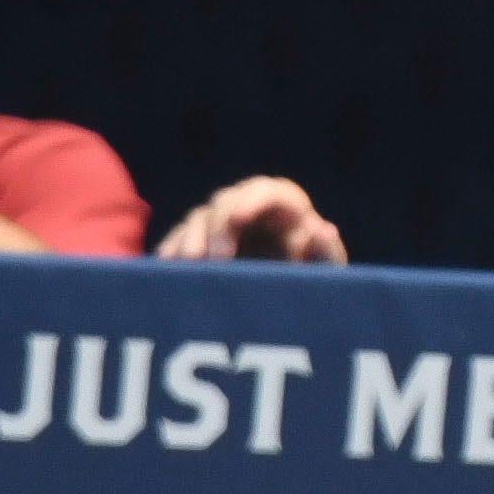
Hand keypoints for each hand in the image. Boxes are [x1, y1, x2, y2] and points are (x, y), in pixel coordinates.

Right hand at [154, 175, 346, 264]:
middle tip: (213, 258)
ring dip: (190, 239)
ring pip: (199, 219)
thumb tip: (324, 229)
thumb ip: (328, 253)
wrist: (290, 301)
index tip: (238, 219)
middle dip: (217, 226)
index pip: (268, 191)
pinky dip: (173, 250)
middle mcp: (251, 208)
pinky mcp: (202, 243)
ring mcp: (223, 224)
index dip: (251, 200)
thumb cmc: (314, 280)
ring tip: (185, 265)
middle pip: (227, 202)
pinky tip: (165, 266)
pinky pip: (181, 239)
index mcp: (287, 207)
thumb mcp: (327, 272)